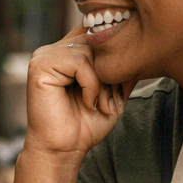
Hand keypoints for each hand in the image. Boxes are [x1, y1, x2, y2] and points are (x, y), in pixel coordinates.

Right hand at [24, 28, 127, 160]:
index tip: (119, 84)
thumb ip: (122, 66)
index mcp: (67, 52)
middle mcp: (53, 49)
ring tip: (99, 104)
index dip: (113, 53)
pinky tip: (87, 103)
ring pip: (89, 51)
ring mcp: (44, 55)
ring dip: (102, 82)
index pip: (96, 32)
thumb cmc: (85, 125)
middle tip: (109, 101)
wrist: (65, 150)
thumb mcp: (113, 91)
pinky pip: (79, 62)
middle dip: (111, 71)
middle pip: (95, 41)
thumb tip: (142, 43)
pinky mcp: (40, 65)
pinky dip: (91, 85)